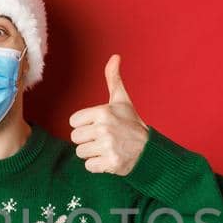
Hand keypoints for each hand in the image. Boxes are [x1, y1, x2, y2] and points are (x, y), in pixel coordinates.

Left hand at [70, 54, 148, 174]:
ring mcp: (108, 147)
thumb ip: (113, 78)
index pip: (73, 122)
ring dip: (92, 153)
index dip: (84, 125)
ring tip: (106, 148)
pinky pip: (89, 166)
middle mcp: (104, 128)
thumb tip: (115, 56)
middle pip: (75, 138)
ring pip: (81, 153)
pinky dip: (97, 165)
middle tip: (103, 138)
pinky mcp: (111, 163)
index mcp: (103, 112)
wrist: (149, 150)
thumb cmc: (132, 124)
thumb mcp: (122, 100)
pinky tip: (108, 158)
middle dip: (87, 140)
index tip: (97, 126)